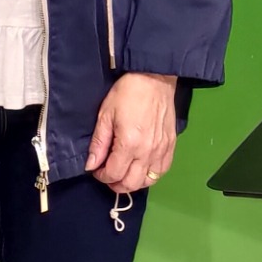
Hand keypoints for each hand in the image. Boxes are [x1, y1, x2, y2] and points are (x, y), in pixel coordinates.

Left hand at [86, 73, 176, 193]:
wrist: (154, 78)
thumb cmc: (127, 93)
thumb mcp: (105, 115)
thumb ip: (98, 143)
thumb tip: (91, 165)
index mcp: (129, 144)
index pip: (113, 174)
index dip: (101, 176)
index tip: (96, 169)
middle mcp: (147, 152)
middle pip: (131, 184)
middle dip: (116, 184)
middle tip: (108, 174)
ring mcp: (162, 150)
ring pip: (148, 181)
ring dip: (134, 182)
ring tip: (125, 172)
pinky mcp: (171, 145)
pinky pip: (162, 170)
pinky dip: (151, 174)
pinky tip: (142, 167)